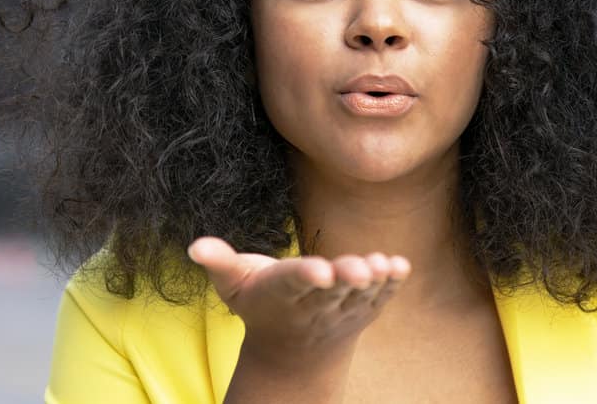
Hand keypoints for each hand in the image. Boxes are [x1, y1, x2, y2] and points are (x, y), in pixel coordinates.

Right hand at [187, 236, 410, 369]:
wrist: (294, 351)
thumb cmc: (260, 303)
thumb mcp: (234, 285)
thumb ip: (218, 262)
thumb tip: (194, 246)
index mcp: (280, 293)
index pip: (293, 282)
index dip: (306, 275)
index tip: (320, 269)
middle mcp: (313, 304)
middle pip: (331, 291)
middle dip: (345, 278)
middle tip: (359, 269)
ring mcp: (341, 309)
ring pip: (358, 295)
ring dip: (372, 282)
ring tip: (381, 266)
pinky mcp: (363, 308)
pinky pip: (380, 298)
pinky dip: (392, 285)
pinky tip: (401, 267)